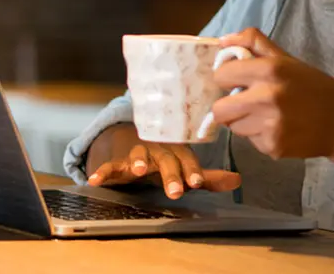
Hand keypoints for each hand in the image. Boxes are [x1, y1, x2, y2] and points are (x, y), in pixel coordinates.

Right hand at [84, 124, 241, 198]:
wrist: (133, 142)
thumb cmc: (165, 159)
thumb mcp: (185, 168)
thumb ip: (208, 177)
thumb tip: (239, 180)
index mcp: (177, 151)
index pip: (188, 159)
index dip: (193, 170)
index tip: (197, 182)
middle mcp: (159, 149)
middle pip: (166, 160)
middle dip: (171, 175)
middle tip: (176, 191)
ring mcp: (138, 153)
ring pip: (139, 154)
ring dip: (137, 161)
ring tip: (136, 170)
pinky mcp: (118, 162)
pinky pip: (110, 165)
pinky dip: (102, 171)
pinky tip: (94, 180)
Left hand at [210, 28, 333, 160]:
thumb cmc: (313, 87)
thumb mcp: (287, 59)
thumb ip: (254, 43)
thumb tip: (222, 41)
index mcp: (269, 70)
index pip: (221, 76)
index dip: (226, 78)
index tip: (236, 81)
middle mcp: (267, 97)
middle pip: (219, 110)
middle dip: (228, 107)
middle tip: (244, 103)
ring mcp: (270, 125)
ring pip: (234, 127)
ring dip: (244, 122)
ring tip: (267, 115)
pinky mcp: (273, 147)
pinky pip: (251, 142)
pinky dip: (260, 136)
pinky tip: (279, 129)